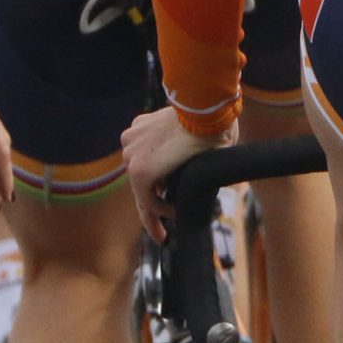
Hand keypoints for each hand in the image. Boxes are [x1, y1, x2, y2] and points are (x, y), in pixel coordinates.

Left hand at [122, 106, 233, 241]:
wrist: (206, 110)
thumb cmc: (210, 117)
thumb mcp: (191, 130)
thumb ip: (185, 147)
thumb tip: (203, 165)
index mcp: (142, 127)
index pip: (142, 161)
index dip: (152, 182)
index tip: (162, 195)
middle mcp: (132, 140)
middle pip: (139, 180)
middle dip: (149, 204)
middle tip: (157, 230)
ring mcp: (132, 156)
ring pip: (143, 192)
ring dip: (156, 210)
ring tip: (164, 232)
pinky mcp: (140, 171)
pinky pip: (149, 200)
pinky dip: (161, 212)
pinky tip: (175, 215)